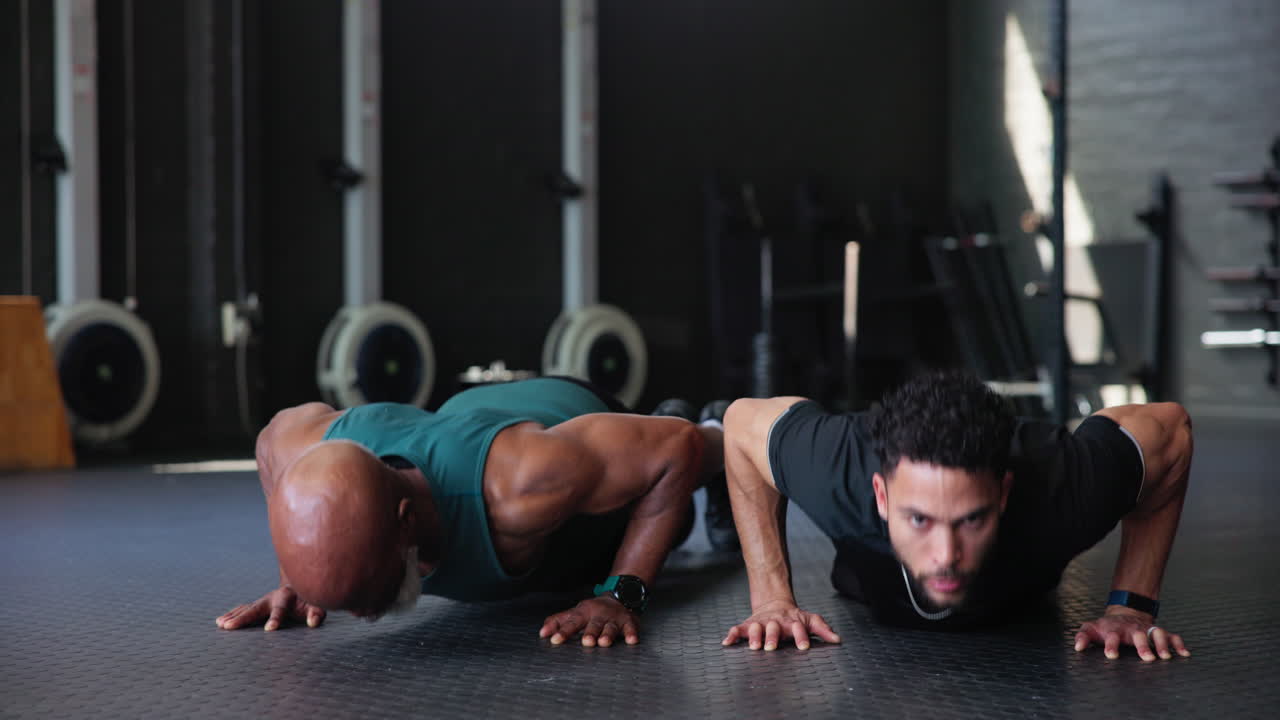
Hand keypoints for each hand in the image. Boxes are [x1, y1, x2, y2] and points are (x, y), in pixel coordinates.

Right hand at [216, 586, 326, 631]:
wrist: (301, 583)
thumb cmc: (310, 599)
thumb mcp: (317, 604)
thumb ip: (316, 613)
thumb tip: (313, 623)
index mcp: (286, 597)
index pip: (280, 610)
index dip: (275, 619)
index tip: (269, 630)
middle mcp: (271, 598)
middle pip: (255, 608)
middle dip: (243, 618)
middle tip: (228, 627)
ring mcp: (263, 601)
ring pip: (246, 608)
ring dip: (234, 617)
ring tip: (221, 625)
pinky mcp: (259, 605)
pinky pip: (243, 609)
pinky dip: (232, 615)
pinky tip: (220, 621)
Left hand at [539, 596, 638, 646]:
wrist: (619, 597)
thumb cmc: (592, 611)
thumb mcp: (575, 613)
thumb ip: (558, 622)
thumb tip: (542, 633)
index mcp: (583, 613)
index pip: (572, 622)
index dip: (563, 631)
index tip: (555, 640)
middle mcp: (599, 615)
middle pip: (593, 624)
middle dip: (590, 633)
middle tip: (586, 642)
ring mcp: (614, 618)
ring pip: (610, 627)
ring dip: (608, 634)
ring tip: (604, 643)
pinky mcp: (629, 622)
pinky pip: (631, 628)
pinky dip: (632, 634)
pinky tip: (632, 640)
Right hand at [722, 599, 840, 650]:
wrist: (775, 603)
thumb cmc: (794, 617)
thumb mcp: (810, 620)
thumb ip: (823, 629)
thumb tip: (838, 640)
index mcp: (792, 622)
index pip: (798, 628)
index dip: (801, 636)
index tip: (804, 646)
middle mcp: (775, 622)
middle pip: (774, 628)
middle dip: (772, 637)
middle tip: (771, 648)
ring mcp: (761, 623)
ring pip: (756, 628)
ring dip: (754, 636)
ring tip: (754, 647)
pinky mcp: (748, 625)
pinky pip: (738, 629)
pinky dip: (732, 635)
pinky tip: (727, 643)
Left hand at [1074, 607, 1189, 660]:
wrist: (1123, 614)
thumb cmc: (1106, 627)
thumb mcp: (1091, 629)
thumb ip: (1082, 637)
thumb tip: (1077, 648)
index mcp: (1114, 630)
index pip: (1112, 636)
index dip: (1111, 645)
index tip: (1112, 656)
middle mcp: (1132, 629)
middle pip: (1138, 635)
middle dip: (1143, 646)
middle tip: (1147, 658)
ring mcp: (1146, 629)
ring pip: (1157, 633)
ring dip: (1162, 644)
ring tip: (1165, 657)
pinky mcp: (1157, 631)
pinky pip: (1171, 636)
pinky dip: (1178, 644)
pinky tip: (1184, 654)